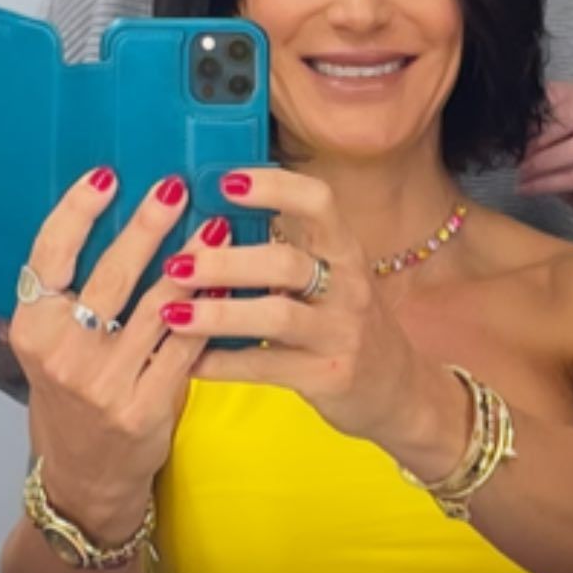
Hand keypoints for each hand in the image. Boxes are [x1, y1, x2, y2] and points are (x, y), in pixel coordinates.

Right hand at [9, 170, 211, 539]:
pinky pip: (187, 345)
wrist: (85, 476)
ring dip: (191, 260)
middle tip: (175, 187)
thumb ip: (67, 292)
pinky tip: (229, 280)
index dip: (76, 211)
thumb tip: (107, 215)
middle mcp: (63, 353)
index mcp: (33, 327)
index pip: (48, 255)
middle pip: (111, 275)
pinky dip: (211, 308)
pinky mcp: (146, 406)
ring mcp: (105, 382)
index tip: (107, 175)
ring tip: (216, 224)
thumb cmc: (73, 394)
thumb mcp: (49, 344)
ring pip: (157, 307)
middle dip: (147, 226)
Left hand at [156, 168, 467, 468]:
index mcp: (345, 250)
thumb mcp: (334, 277)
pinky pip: (267, 368)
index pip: (318, 202)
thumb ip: (288, 248)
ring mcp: (340, 334)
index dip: (273, 187)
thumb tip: (215, 217)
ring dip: (218, 313)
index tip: (224, 182)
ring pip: (276, 316)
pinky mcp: (329, 377)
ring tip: (172, 312)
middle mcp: (349, 287)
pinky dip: (222, 363)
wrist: (400, 390)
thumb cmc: (347, 321)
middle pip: (287, 263)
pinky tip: (189, 361)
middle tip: (176, 262)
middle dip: (226, 261)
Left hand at [517, 80, 572, 250]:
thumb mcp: (550, 142)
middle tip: (514, 153)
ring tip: (520, 173)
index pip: (559, 92)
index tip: (504, 128)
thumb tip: (497, 125)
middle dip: (539, 134)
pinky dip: (549, 182)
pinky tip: (527, 189)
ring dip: (544, 160)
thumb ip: (533, 128)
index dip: (530, 110)